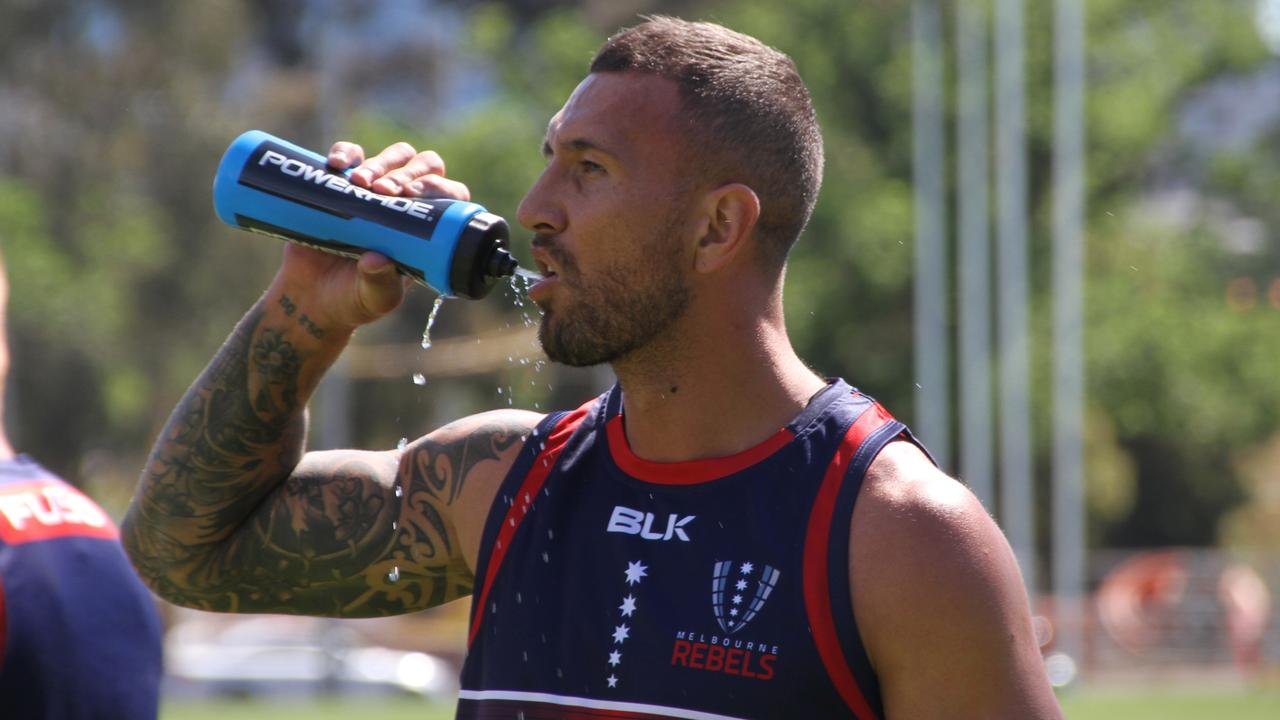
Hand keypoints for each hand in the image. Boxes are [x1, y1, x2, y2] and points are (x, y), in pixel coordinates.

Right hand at [273, 140, 472, 332]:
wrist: (311, 298)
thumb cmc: (354, 299)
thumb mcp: (374, 299)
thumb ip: (380, 284)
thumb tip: (377, 259)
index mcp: (427, 229)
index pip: (449, 195)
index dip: (438, 188)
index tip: (413, 196)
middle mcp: (406, 204)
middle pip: (424, 166)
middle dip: (408, 173)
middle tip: (385, 190)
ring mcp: (375, 189)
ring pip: (395, 156)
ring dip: (381, 162)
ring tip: (360, 183)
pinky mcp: (342, 182)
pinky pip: (350, 154)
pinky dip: (346, 152)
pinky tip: (337, 165)